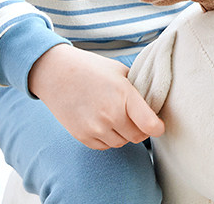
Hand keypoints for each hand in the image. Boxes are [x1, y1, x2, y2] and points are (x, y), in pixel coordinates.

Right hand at [28, 43, 164, 150]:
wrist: (56, 72)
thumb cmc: (90, 68)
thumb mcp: (118, 70)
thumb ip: (136, 88)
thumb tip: (151, 104)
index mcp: (123, 94)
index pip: (149, 124)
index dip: (158, 127)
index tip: (158, 125)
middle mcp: (111, 115)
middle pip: (137, 136)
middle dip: (140, 129)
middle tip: (135, 117)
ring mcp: (96, 128)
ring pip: (122, 143)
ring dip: (123, 133)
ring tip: (115, 115)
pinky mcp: (83, 137)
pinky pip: (105, 146)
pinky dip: (107, 137)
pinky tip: (101, 121)